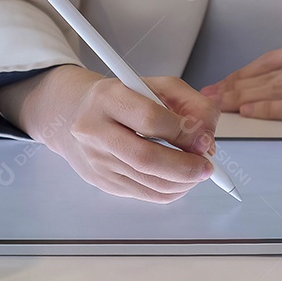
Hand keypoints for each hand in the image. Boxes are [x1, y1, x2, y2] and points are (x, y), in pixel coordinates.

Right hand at [0, 65, 218, 202]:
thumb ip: (190, 104)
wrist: (75, 116)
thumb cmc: (122, 99)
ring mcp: (97, 160)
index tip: (204, 139)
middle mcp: (96, 131)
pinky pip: (145, 194)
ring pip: (148, 182)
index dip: (184, 133)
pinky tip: (179, 180)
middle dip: (185, 167)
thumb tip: (206, 140)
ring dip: (182, 182)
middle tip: (206, 166)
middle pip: (146, 158)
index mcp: (108, 98)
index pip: (150, 119)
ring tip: (196, 172)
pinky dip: (170, 191)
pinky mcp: (102, 181)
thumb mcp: (156, 86)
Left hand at [202, 32, 281, 125]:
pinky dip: (269, 110)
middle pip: (268, 75)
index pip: (272, 59)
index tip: (221, 83)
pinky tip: (249, 113)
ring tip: (219, 108)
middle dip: (234, 87)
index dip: (243, 73)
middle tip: (207, 97)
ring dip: (243, 100)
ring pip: (277, 90)